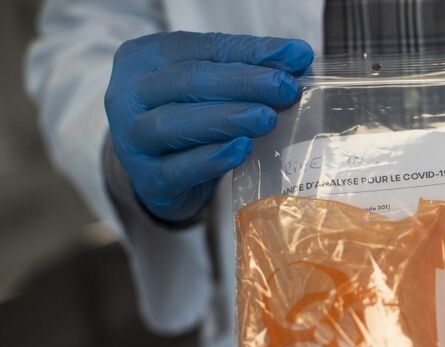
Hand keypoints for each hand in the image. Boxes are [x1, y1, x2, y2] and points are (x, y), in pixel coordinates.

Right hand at [104, 31, 313, 221]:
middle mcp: (128, 95)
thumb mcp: (212, 89)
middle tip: (285, 87)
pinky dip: (211, 159)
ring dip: (227, 119)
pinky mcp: (147, 181)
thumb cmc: (191, 121)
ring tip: (266, 118)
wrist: (160, 176)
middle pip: (186, 81)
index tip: (296, 56)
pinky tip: (240, 150)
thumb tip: (297, 58)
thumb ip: (245, 71)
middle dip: (242, 82)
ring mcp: (131, 140)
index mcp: (144, 57)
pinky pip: (178, 169)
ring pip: (175, 124)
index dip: (251, 52)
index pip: (203, 48)